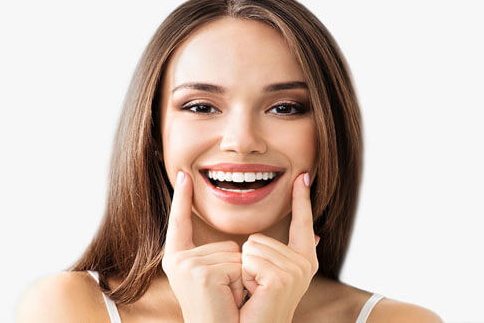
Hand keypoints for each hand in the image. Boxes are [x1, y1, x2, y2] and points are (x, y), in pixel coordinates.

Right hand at [162, 171, 242, 322]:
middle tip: (223, 294)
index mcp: (179, 259)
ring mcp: (186, 265)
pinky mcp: (199, 272)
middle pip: (228, 243)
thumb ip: (234, 256)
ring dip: (239, 278)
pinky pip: (238, 264)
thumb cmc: (222, 311)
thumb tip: (307, 237)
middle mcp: (177, 260)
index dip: (182, 198)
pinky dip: (240, 283)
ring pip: (235, 253)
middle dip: (236, 269)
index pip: (180, 222)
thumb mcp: (222, 278)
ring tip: (224, 298)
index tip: (184, 175)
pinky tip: (225, 299)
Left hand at [239, 173, 319, 322]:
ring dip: (243, 270)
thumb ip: (290, 252)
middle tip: (255, 288)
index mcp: (303, 260)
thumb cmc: (254, 307)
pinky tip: (254, 295)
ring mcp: (296, 271)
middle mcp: (304, 264)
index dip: (301, 199)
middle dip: (246, 261)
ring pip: (250, 246)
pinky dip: (243, 277)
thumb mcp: (272, 275)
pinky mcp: (283, 278)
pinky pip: (248, 259)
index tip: (302, 176)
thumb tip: (316, 234)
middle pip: (258, 236)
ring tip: (254, 292)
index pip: (302, 222)